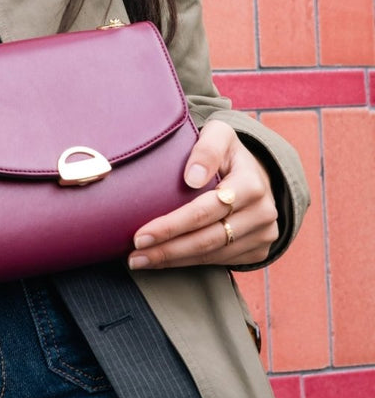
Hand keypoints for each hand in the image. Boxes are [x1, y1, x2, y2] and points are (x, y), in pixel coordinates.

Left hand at [127, 119, 277, 271]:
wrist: (256, 173)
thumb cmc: (228, 152)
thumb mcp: (219, 135)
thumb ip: (206, 149)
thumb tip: (192, 178)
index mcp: (251, 184)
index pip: (206, 210)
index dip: (172, 225)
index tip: (141, 235)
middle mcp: (262, 213)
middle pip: (207, 239)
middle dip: (167, 250)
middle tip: (134, 256)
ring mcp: (263, 235)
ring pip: (212, 255)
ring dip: (174, 260)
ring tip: (142, 261)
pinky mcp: (258, 250)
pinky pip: (220, 261)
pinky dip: (189, 263)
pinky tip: (165, 261)